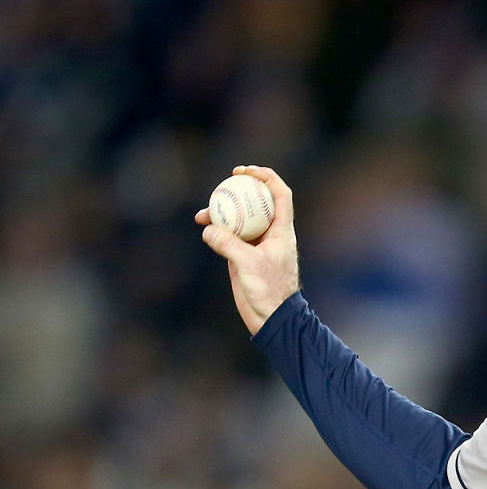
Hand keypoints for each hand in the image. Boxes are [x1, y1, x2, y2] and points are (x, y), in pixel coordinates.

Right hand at [196, 165, 300, 334]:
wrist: (270, 316)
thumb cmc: (269, 290)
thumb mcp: (249, 265)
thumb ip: (230, 245)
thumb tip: (208, 229)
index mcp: (282, 230)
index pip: (281, 196)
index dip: (269, 178)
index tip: (250, 171)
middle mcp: (270, 233)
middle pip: (258, 202)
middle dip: (244, 188)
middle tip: (228, 178)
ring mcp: (255, 243)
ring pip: (240, 218)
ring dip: (224, 211)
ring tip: (203, 213)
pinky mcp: (242, 255)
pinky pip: (228, 235)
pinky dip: (216, 229)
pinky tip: (203, 227)